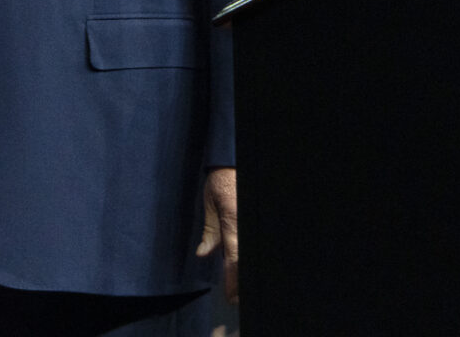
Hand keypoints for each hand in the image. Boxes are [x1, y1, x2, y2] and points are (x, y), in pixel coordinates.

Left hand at [196, 167, 238, 302]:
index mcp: (234, 223)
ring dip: (244, 270)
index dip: (233, 281)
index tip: (230, 297)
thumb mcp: (210, 204)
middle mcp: (246, 227)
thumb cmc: (220, 181)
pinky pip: (250, 242)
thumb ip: (210, 231)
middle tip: (235, 297)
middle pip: (246, 262)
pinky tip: (243, 264)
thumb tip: (203, 254)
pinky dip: (246, 256)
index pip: (234, 260)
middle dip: (242, 282)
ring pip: (250, 254)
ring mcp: (251, 224)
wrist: (233, 162)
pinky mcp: (255, 220)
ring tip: (239, 287)